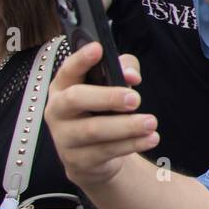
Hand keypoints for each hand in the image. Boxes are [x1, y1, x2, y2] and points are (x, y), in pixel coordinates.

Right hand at [45, 43, 156, 189]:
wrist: (93, 157)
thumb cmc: (102, 112)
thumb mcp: (111, 88)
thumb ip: (122, 71)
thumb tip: (130, 74)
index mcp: (63, 87)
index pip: (67, 69)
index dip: (81, 59)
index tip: (98, 48)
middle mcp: (57, 111)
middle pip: (75, 99)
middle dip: (107, 97)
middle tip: (135, 99)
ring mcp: (64, 137)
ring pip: (93, 130)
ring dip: (126, 126)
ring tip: (151, 122)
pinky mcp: (77, 160)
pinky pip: (105, 151)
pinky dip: (131, 145)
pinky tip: (150, 139)